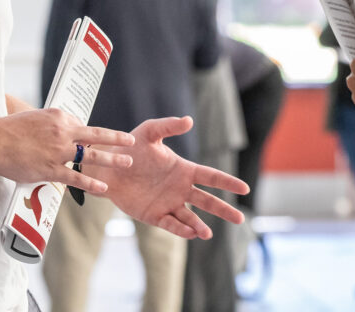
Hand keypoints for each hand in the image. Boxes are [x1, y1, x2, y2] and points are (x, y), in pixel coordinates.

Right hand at [0, 108, 134, 194]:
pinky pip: (75, 178)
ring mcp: (58, 151)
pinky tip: (103, 188)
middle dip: (116, 139)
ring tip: (127, 163)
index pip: (82, 125)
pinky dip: (91, 183)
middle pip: (96, 136)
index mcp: (60, 116)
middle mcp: (63, 132)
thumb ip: (53, 124)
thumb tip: (64, 129)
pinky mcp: (50, 169)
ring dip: (111, 160)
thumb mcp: (36, 116)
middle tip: (131, 142)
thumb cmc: (10, 128)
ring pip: (91, 156)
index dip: (90, 135)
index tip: (99, 140)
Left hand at [87, 116, 248, 238]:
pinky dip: (181, 229)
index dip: (227, 182)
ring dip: (199, 225)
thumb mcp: (150, 132)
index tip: (245, 188)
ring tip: (207, 233)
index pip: (211, 177)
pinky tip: (190, 233)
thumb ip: (169, 126)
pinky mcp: (154, 216)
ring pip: (190, 217)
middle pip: (207, 200)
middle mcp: (180, 188)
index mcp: (184, 169)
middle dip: (224, 209)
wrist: (109, 167)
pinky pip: (170, 224)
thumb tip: (189, 120)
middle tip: (241, 219)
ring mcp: (168, 203)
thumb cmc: (131, 147)